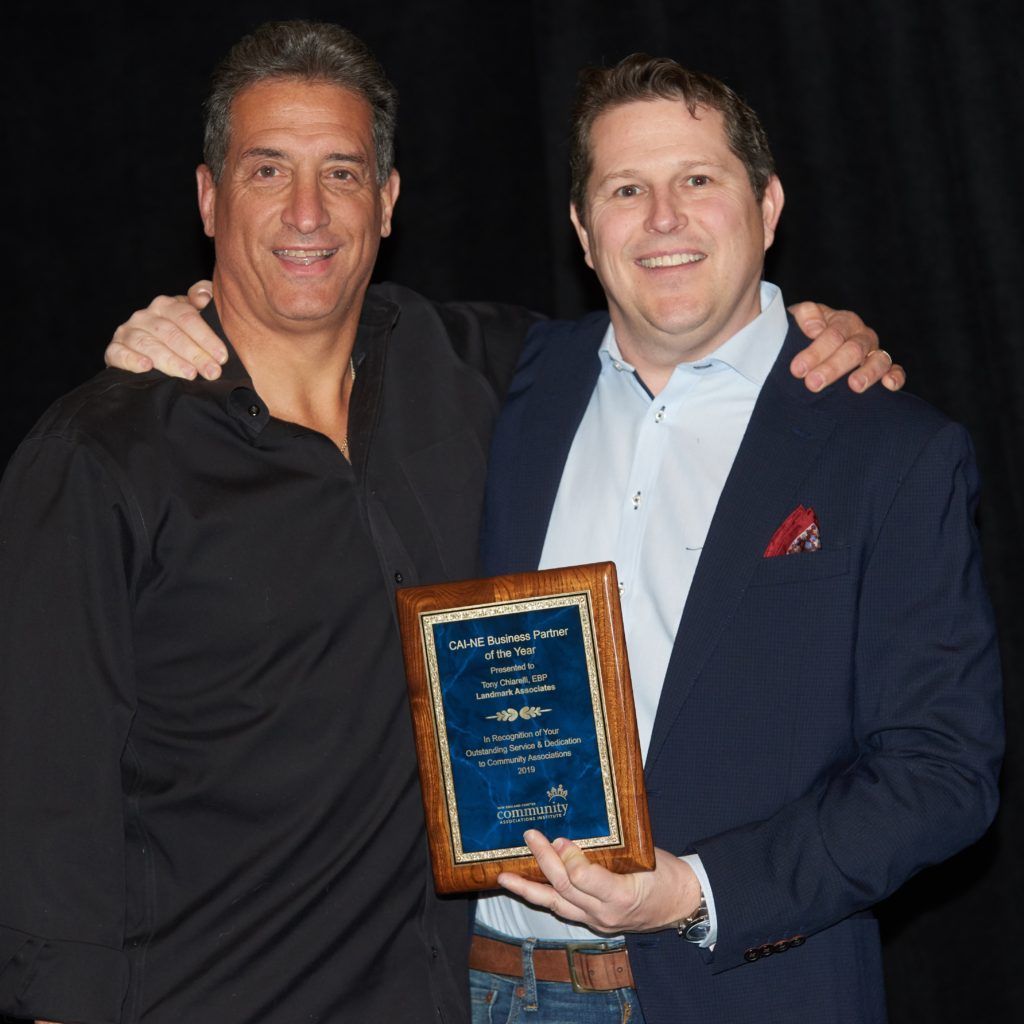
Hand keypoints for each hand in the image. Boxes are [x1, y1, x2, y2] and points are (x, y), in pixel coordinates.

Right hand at [104, 281, 226, 379]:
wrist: (157, 354)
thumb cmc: (186, 334)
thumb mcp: (200, 315)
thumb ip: (205, 296)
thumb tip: (202, 297)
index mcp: (168, 305)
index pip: (187, 317)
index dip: (206, 337)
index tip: (222, 356)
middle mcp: (146, 316)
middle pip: (171, 333)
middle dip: (194, 354)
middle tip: (212, 371)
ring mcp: (128, 332)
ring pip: (148, 344)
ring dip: (170, 360)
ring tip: (189, 374)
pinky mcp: (114, 349)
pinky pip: (119, 353)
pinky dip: (131, 360)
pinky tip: (146, 367)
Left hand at [497, 829, 700, 933]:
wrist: (683, 905)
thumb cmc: (667, 874)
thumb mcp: (646, 855)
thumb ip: (613, 848)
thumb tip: (573, 837)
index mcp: (622, 895)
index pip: (583, 879)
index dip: (567, 859)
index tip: (558, 838)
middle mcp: (605, 914)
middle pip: (564, 889)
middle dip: (543, 862)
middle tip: (530, 837)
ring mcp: (598, 922)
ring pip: (556, 905)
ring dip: (529, 889)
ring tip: (504, 876)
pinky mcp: (594, 923)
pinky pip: (563, 910)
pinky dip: (544, 897)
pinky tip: (528, 886)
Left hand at [788, 301, 904, 393]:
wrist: (816, 345)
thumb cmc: (806, 334)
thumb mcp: (802, 319)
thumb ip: (806, 315)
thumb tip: (814, 329)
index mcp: (843, 322)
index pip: (833, 334)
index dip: (815, 352)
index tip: (797, 369)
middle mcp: (862, 336)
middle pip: (853, 349)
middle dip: (833, 367)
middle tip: (813, 383)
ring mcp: (875, 352)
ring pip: (878, 359)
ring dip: (867, 373)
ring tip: (854, 385)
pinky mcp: (884, 369)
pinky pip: (895, 371)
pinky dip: (895, 376)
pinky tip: (889, 385)